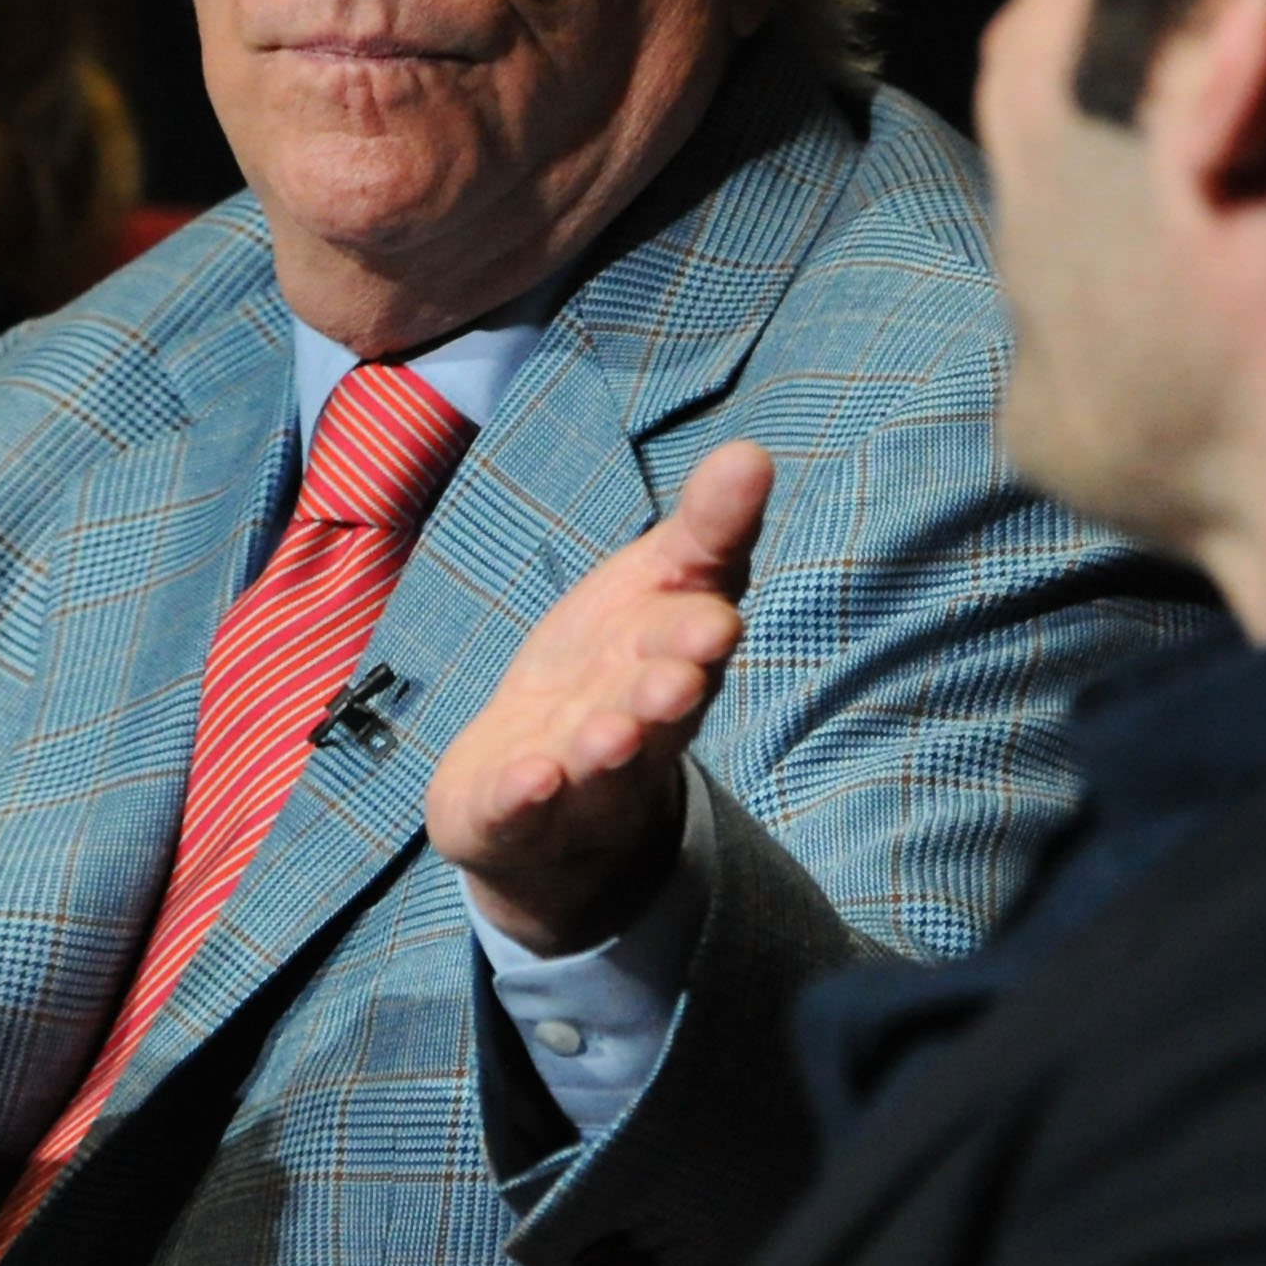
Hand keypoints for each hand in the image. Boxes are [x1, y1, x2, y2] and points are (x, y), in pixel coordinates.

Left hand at [428, 441, 772, 954]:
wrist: (544, 792)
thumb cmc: (612, 666)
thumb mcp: (656, 583)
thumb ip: (705, 528)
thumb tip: (753, 451)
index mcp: (672, 660)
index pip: (692, 640)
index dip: (700, 633)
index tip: (716, 622)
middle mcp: (636, 724)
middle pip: (656, 709)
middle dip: (666, 694)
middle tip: (677, 680)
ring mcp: (574, 776)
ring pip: (595, 763)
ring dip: (605, 748)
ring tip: (607, 735)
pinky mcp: (512, 814)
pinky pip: (518, 810)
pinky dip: (523, 798)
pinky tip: (529, 781)